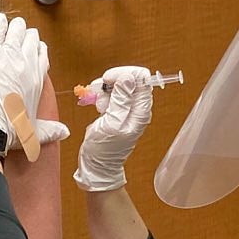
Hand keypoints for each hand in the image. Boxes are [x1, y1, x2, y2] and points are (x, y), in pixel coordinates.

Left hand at [0, 14, 68, 150]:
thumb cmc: (8, 131)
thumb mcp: (34, 132)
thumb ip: (50, 130)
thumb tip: (63, 132)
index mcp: (37, 79)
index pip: (43, 56)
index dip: (38, 50)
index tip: (35, 48)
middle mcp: (26, 64)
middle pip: (31, 40)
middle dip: (27, 36)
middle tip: (22, 35)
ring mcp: (8, 56)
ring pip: (17, 32)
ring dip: (15, 28)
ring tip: (12, 26)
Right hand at [74, 66, 153, 191]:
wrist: (96, 165)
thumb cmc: (104, 149)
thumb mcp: (112, 123)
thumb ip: (121, 100)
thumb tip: (128, 77)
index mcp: (141, 110)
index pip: (141, 78)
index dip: (124, 74)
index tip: (108, 80)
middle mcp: (137, 107)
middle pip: (130, 79)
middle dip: (113, 81)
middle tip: (100, 91)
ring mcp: (127, 109)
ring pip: (118, 86)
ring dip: (105, 90)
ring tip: (99, 105)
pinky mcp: (117, 111)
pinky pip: (112, 95)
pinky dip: (103, 97)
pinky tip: (98, 108)